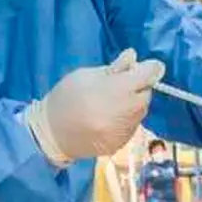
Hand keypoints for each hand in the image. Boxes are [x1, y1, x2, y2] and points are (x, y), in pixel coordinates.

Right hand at [25, 49, 164, 164]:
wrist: (51, 134)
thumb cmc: (66, 97)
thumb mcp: (86, 74)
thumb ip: (114, 68)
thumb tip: (133, 57)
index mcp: (117, 90)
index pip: (148, 74)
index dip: (150, 68)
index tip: (147, 66)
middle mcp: (126, 111)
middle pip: (146, 94)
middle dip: (139, 86)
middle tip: (122, 84)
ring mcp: (124, 130)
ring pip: (141, 111)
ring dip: (133, 103)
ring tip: (113, 102)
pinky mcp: (121, 143)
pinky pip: (132, 126)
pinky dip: (126, 119)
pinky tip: (109, 117)